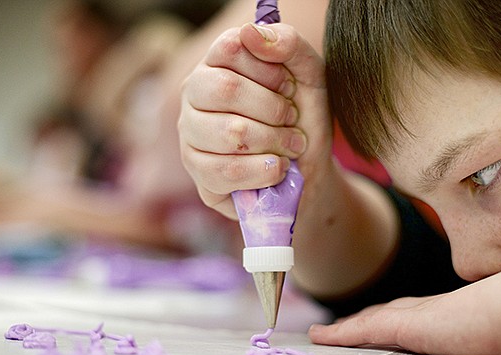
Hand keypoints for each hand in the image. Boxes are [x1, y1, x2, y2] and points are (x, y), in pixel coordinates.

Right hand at [179, 22, 331, 219]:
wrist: (310, 168)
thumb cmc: (303, 117)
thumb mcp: (309, 75)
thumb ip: (288, 44)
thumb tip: (250, 33)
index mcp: (216, 63)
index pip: (230, 48)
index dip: (269, 70)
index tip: (289, 87)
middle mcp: (194, 95)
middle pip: (226, 89)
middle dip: (274, 109)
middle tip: (293, 121)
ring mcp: (190, 135)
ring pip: (229, 133)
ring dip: (274, 142)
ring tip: (291, 147)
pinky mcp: (199, 175)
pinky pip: (226, 172)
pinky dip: (264, 172)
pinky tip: (278, 169)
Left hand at [308, 277, 500, 354]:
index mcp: (458, 310)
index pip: (418, 312)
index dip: (397, 315)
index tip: (384, 317)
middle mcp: (434, 308)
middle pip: (389, 312)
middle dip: (366, 319)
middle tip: (344, 326)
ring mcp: (420, 315)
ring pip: (372, 320)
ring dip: (347, 327)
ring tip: (324, 333)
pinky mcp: (410, 326)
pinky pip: (364, 330)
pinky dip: (340, 334)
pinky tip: (321, 337)